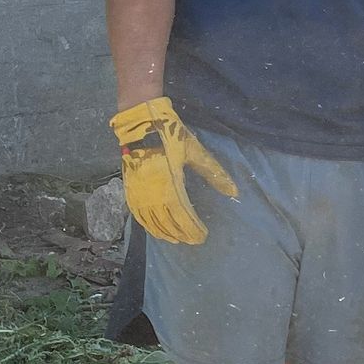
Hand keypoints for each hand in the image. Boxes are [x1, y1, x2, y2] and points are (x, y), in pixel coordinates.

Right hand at [109, 98, 237, 244]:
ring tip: (177, 240)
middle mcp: (153, 191)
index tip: (203, 236)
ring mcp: (139, 191)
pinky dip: (147, 225)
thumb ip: (213, 172)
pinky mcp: (130, 188)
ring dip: (165, 233)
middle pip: (168, 221)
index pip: (183, 214)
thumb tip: (233, 191)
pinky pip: (137, 214)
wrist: (140, 123)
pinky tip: (155, 230)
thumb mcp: (195, 151)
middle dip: (181, 233)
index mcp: (171, 183)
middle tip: (193, 241)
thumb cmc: (170, 135)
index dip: (193, 228)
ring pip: (152, 221)